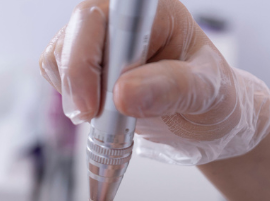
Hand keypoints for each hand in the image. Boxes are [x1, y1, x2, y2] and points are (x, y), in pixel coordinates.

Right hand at [40, 0, 269, 164]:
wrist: (202, 119)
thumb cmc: (211, 98)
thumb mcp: (206, 93)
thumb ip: (171, 89)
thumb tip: (122, 94)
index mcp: (153, 11)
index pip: (104, 15)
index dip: (87, 58)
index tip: (93, 105)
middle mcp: (121, 20)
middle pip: (74, 34)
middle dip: (76, 82)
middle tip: (92, 119)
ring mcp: (100, 42)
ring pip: (59, 57)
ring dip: (75, 96)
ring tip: (110, 119)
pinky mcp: (85, 65)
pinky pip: (58, 77)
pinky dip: (71, 101)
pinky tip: (100, 114)